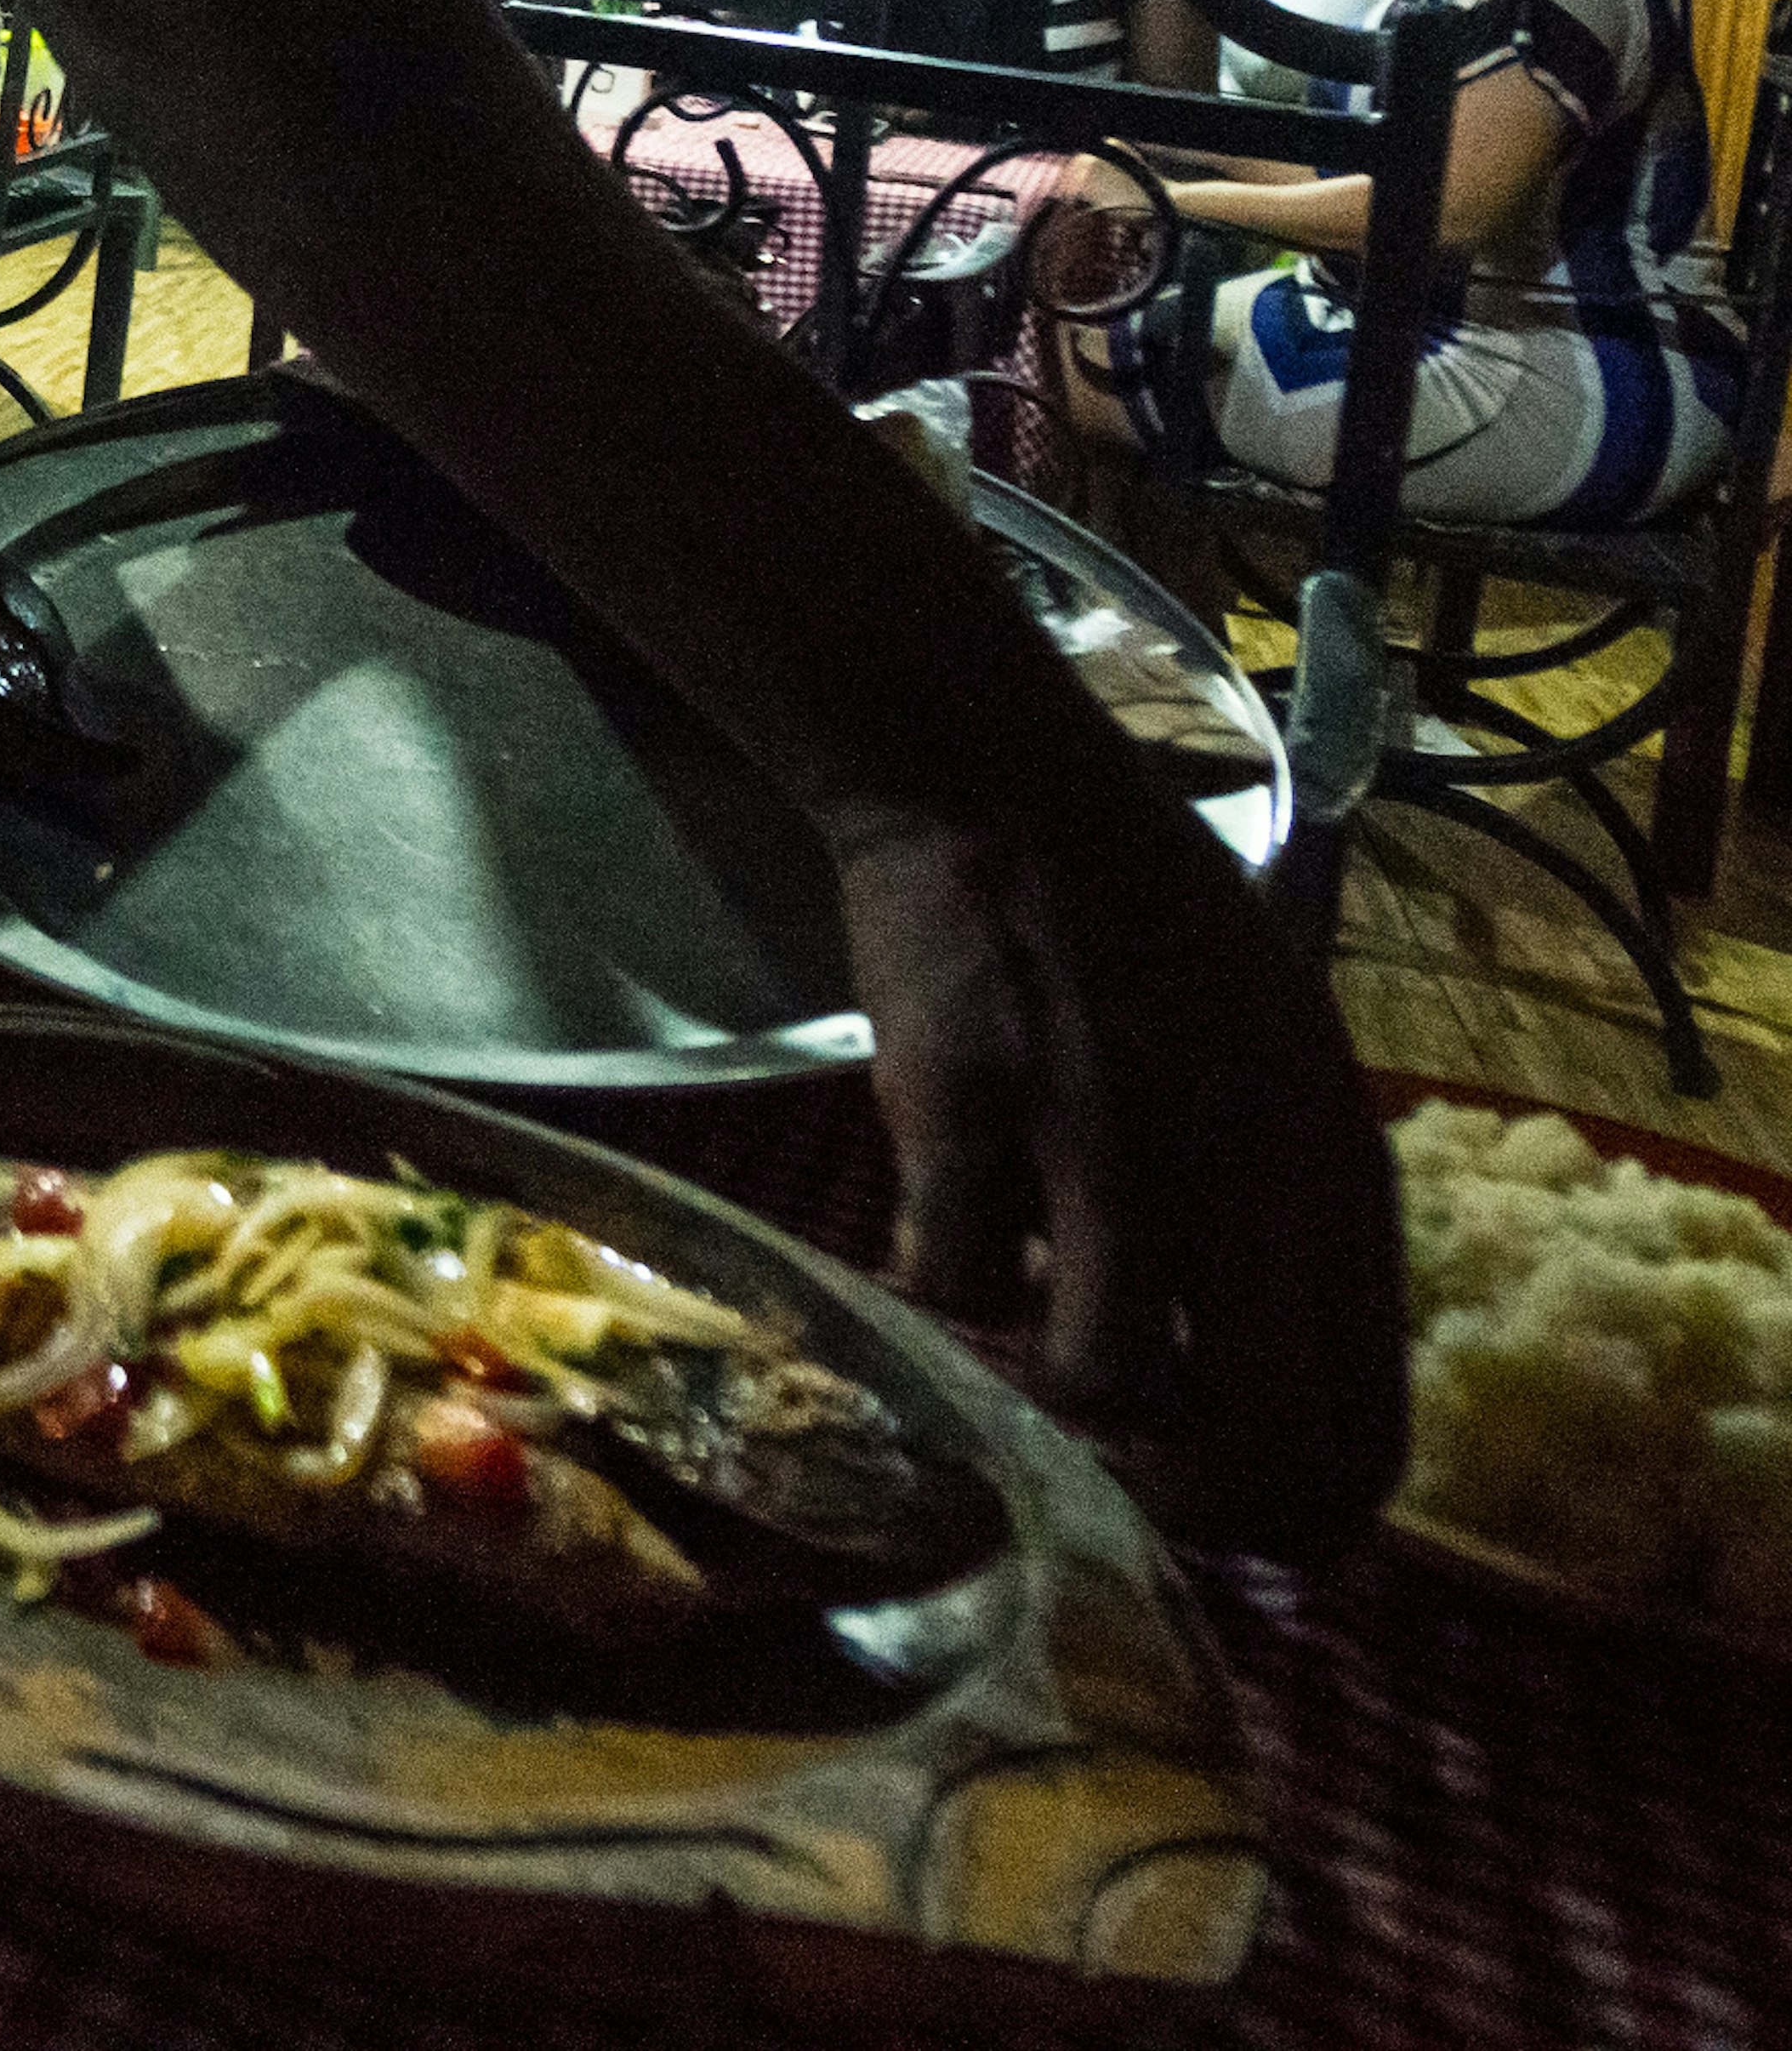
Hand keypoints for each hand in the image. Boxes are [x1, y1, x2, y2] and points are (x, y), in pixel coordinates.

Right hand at [830, 784, 1405, 1555]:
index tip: (1218, 1507)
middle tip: (1113, 1474)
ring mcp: (1106, 1139)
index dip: (1292, 1517)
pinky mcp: (971, 1110)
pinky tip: (933, 1238)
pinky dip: (934, 1295)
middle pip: (1261, 1450)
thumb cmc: (1148, 928)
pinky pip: (954, 1288)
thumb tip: (1270, 1410)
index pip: (1369, 1431)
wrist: (1002, 786)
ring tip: (1012, 1336)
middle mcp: (1246, 1167)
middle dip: (1181, 1503)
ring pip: (1100, 1388)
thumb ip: (1292, 1221)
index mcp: (1338, 1165)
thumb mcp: (1282, 1065)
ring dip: (1045, 1397)